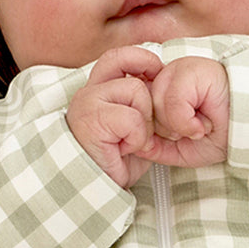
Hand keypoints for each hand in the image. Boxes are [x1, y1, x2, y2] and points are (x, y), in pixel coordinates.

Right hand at [67, 46, 162, 188]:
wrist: (94, 191)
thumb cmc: (115, 160)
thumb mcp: (134, 126)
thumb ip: (142, 104)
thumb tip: (162, 84)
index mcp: (97, 89)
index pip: (119, 56)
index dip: (144, 60)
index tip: (158, 76)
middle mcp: (87, 91)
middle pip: (122, 58)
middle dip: (147, 74)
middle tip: (155, 103)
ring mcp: (86, 103)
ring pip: (135, 89)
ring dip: (146, 119)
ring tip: (135, 140)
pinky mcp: (90, 121)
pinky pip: (131, 118)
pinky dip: (138, 136)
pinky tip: (126, 149)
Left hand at [142, 57, 228, 168]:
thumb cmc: (223, 134)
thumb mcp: (184, 149)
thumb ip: (157, 148)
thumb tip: (136, 145)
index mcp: (163, 88)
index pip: (137, 106)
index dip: (153, 129)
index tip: (178, 136)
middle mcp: (168, 74)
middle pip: (143, 106)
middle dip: (166, 129)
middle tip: (192, 130)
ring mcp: (179, 68)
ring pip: (155, 103)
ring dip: (177, 125)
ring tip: (199, 126)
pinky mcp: (192, 69)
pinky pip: (172, 102)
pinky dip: (186, 122)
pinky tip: (202, 124)